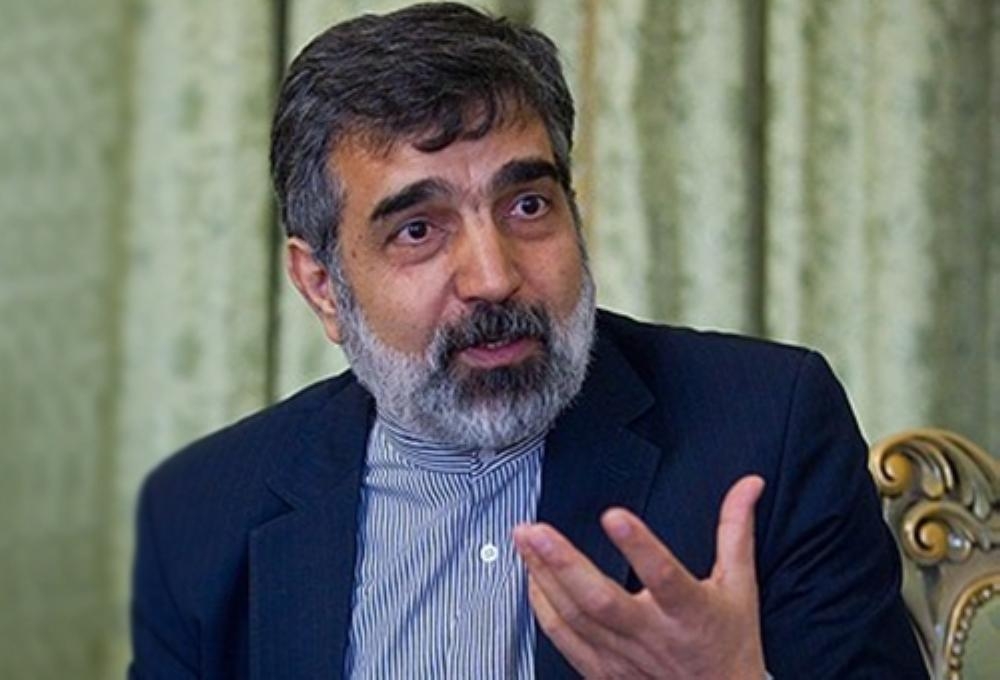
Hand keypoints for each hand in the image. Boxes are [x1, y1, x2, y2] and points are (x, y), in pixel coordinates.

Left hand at [512, 475, 765, 679]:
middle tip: (536, 530)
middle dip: (564, 564)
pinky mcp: (603, 671)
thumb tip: (748, 486)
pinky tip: (531, 577)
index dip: (640, 547)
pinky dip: (542, 607)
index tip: (615, 515)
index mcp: (690, 612)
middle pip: (601, 602)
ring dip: (544, 576)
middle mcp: (653, 636)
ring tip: (525, 539)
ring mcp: (624, 657)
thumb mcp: (740, 587)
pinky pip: (564, 639)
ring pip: (575, 618)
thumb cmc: (728, 645)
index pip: (665, 577)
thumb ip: (735, 531)